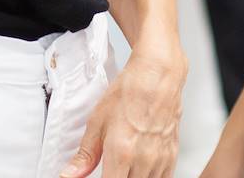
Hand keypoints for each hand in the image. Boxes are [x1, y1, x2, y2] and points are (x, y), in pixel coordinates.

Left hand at [60, 50, 183, 177]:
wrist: (156, 76)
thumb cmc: (128, 93)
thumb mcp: (97, 122)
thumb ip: (85, 156)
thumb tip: (70, 175)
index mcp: (121, 153)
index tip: (96, 177)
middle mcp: (143, 160)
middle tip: (110, 169)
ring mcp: (160, 160)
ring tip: (123, 168)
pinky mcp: (172, 156)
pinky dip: (148, 177)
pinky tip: (139, 170)